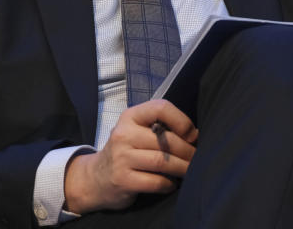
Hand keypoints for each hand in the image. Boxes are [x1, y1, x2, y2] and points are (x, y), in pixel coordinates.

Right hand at [63, 99, 197, 213]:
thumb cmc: (125, 152)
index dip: (181, 121)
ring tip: (189, 171)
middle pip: (166, 140)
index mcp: (130, 117)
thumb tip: (195, 135)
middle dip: (188, 151)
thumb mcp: (136, 131)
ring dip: (182, 168)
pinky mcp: (123, 180)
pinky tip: (171, 184)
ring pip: (163, 161)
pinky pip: (156, 182)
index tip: (192, 135)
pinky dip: (169, 184)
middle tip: (197, 158)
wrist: (95, 178)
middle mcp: (124, 134)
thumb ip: (159, 128)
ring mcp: (121, 157)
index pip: (160, 108)